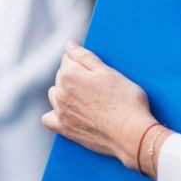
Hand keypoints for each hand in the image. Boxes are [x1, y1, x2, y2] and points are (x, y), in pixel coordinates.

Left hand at [44, 42, 172, 176]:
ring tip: (87, 99)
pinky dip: (55, 114)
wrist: (132, 134)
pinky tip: (68, 113)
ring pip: (55, 95)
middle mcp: (60, 93)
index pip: (68, 58)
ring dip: (65, 94)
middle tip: (98, 87)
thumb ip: (84, 56)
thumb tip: (68, 46)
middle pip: (62, 76)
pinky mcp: (63, 129)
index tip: (97, 71)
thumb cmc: (126, 101)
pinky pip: (48, 118)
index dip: (84, 63)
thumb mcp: (108, 72)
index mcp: (69, 75)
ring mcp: (60, 112)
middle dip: (75, 77)